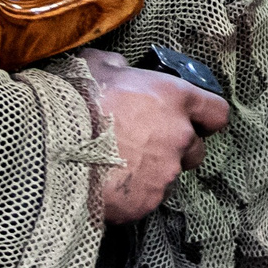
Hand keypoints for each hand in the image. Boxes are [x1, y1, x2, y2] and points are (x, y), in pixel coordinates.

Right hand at [80, 47, 229, 223]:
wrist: (51, 147)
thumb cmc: (75, 100)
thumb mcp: (96, 66)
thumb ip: (119, 68)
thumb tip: (121, 69)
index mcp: (174, 98)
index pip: (216, 112)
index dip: (204, 117)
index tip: (191, 120)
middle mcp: (179, 136)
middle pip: (196, 150)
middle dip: (177, 150)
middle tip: (145, 145)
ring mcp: (165, 173)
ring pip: (169, 177)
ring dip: (152, 173)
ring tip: (117, 167)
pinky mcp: (148, 201)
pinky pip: (147, 199)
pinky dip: (133, 195)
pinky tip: (107, 185)